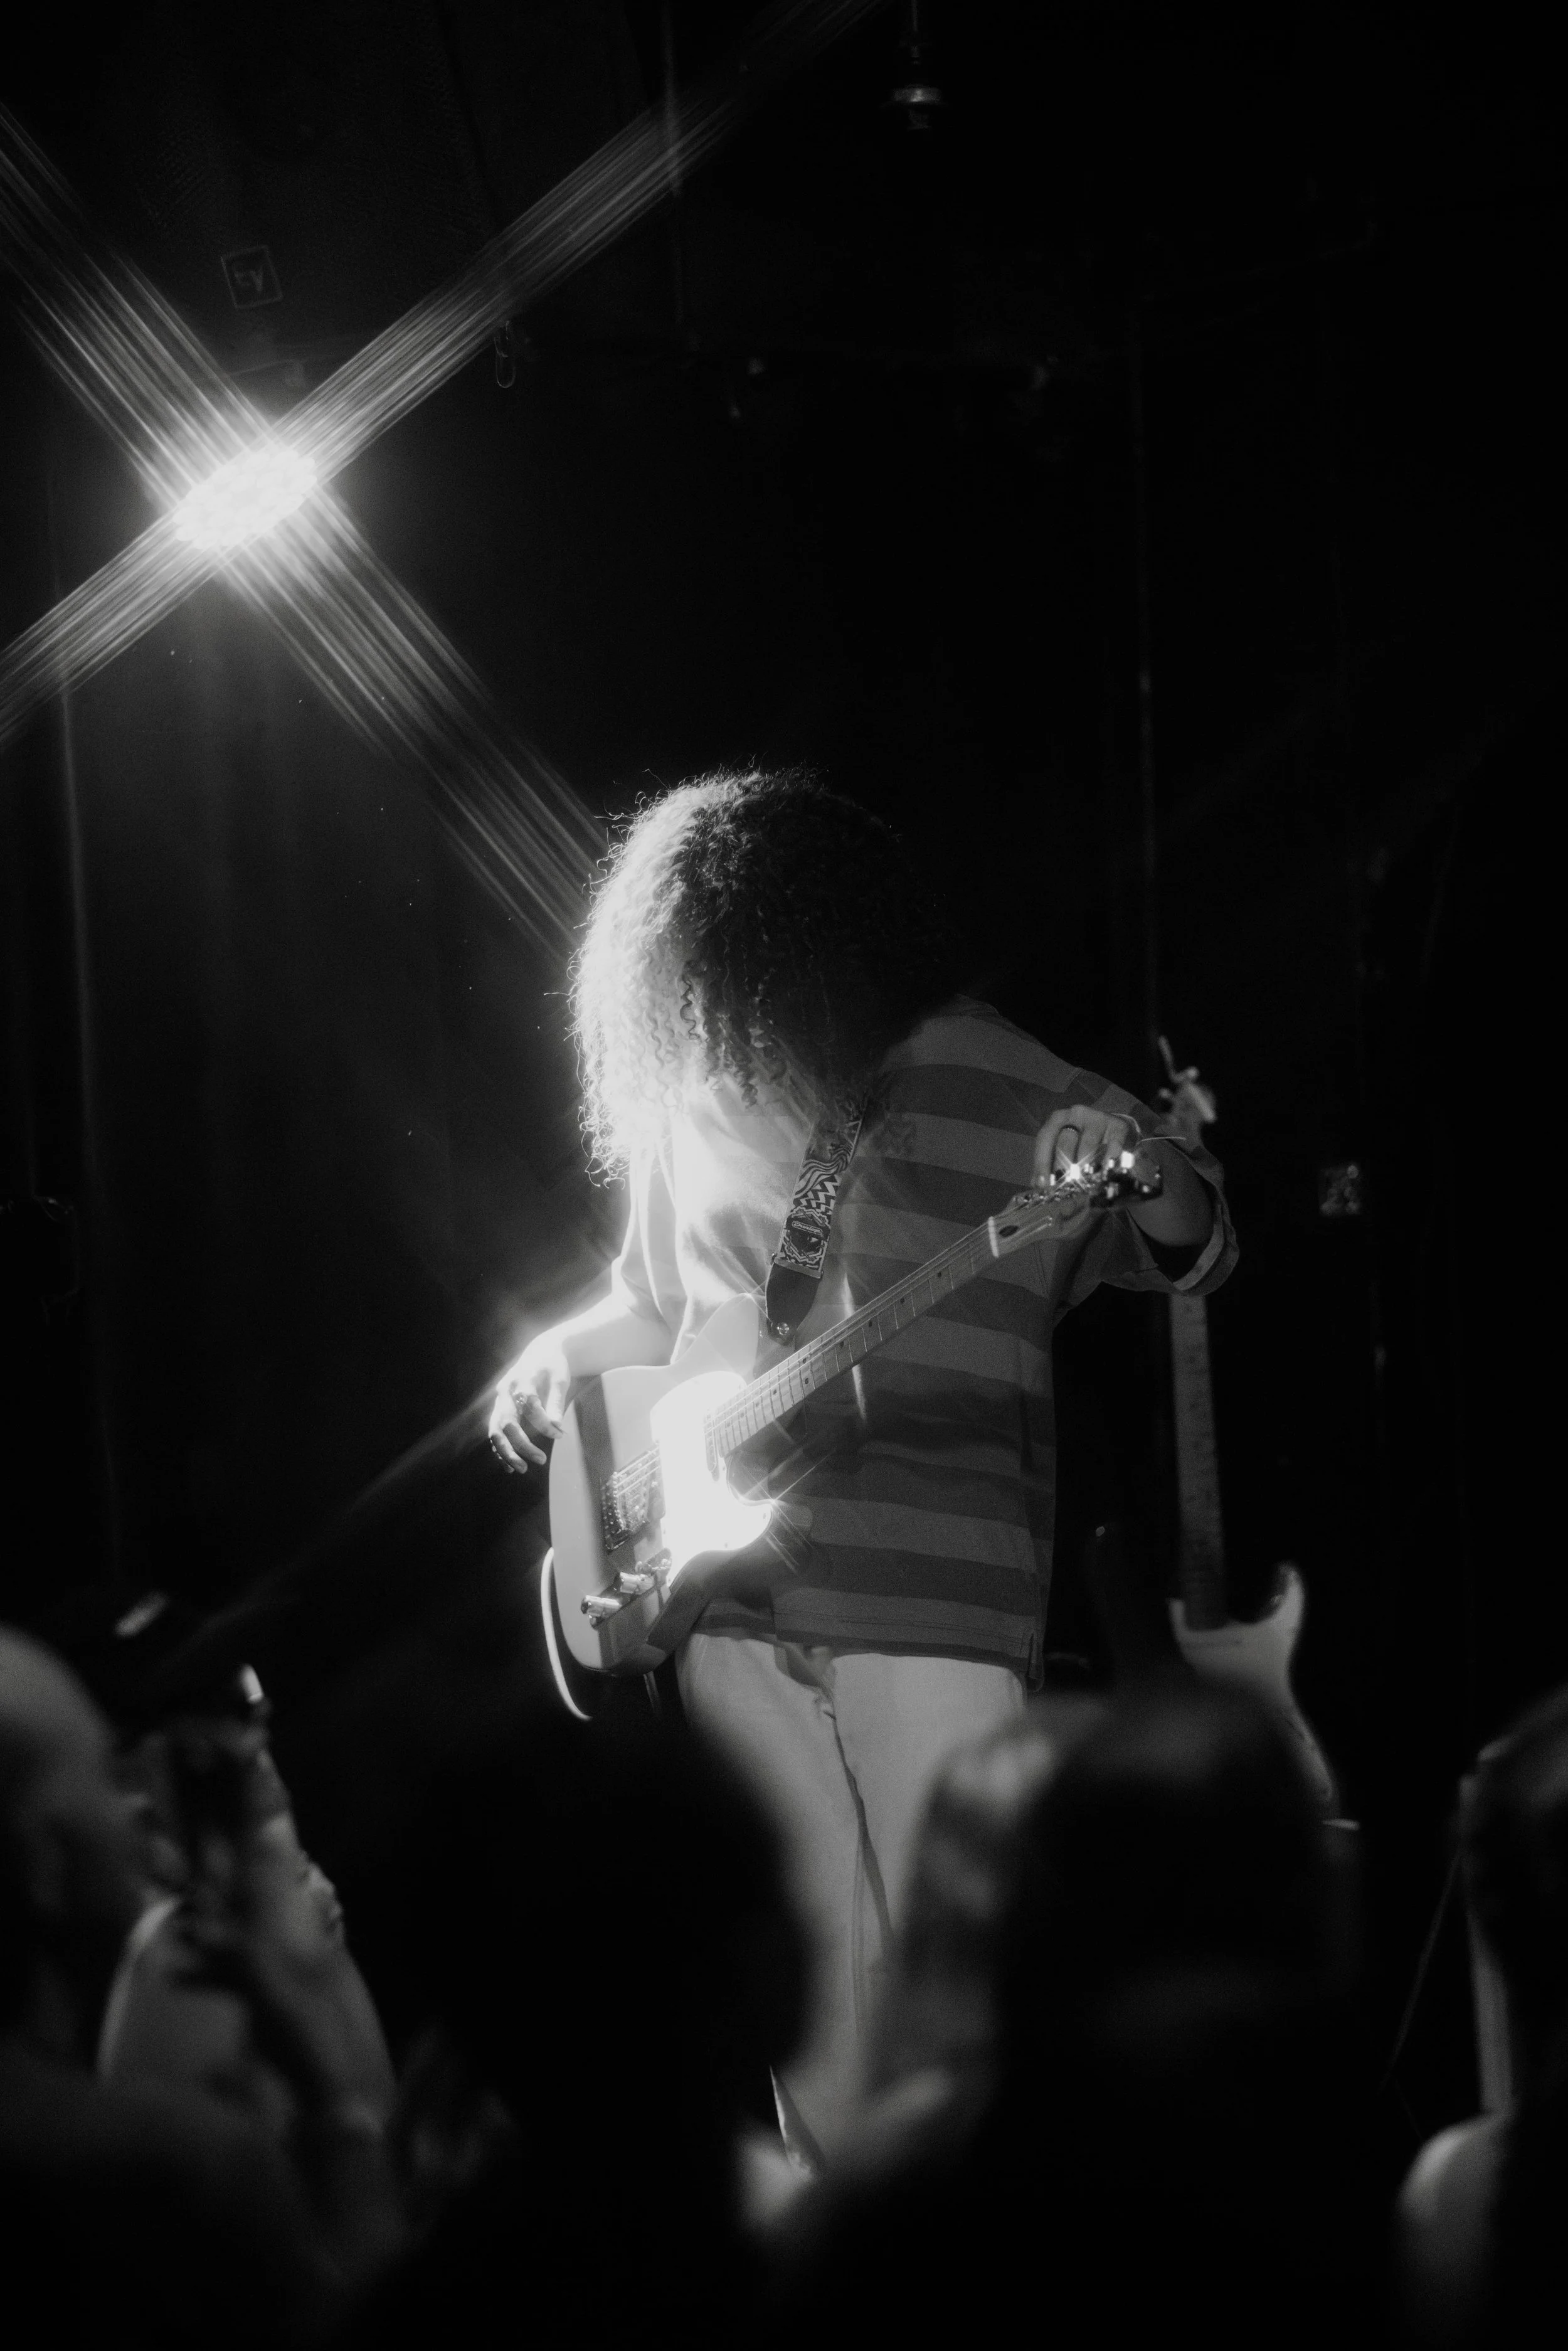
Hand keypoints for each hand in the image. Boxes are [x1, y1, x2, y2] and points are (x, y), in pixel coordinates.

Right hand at [488, 1333, 570, 1471]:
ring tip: (521, 1469)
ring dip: (506, 1452)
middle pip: (507, 1422)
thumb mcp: (560, 1379)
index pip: (530, 1406)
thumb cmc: (553, 1366)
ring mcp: (499, 1401)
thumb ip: (556, 1401)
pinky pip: (495, 1433)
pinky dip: (500, 1450)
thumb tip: (556, 1425)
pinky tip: (509, 1467)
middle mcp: (505, 1391)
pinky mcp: (499, 1410)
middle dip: (521, 1444)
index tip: (560, 1434)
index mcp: (520, 1380)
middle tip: (541, 1460)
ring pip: (495, 1430)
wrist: (541, 1352)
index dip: (544, 1424)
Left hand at [1032, 1102, 1140, 1190]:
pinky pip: (1112, 1145)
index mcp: (1058, 1119)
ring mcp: (1098, 1118)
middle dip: (1063, 1166)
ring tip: (1083, 1185)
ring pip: (1088, 1144)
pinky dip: (1108, 1161)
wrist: (1115, 1132)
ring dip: (1084, 1167)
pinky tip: (1105, 1173)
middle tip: (1063, 1187)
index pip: (1045, 1138)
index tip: (1043, 1184)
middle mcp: (1077, 1114)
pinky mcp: (1118, 1126)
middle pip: (1066, 1141)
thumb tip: (1039, 1188)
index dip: (1042, 1161)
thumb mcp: (1065, 1149)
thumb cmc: (1083, 1143)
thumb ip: (1051, 1165)